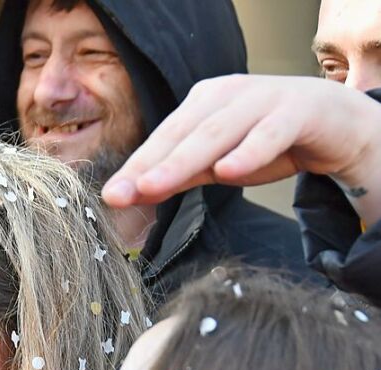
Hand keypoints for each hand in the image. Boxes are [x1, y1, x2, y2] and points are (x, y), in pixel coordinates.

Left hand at [103, 75, 380, 227]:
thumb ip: (177, 176)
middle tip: (121, 194)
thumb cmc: (268, 141)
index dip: (135, 168)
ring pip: (217, 133)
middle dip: (148, 166)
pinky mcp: (298, 110)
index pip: (162, 139)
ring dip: (184, 161)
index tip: (110, 196)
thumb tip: (129, 195)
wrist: (337, 125)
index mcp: (201, 105)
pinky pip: (270, 133)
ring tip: (155, 185)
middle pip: (181, 135)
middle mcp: (226, 95)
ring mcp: (262, 98)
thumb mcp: (216, 164)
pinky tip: (229, 171)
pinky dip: (249, 151)